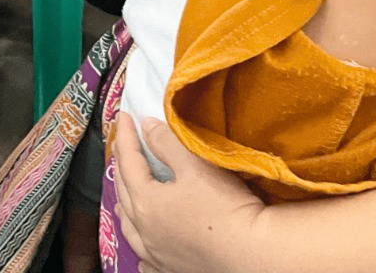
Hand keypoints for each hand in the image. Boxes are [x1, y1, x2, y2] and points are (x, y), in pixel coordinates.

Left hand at [114, 116, 268, 272]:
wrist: (253, 254)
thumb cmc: (225, 207)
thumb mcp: (193, 164)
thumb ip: (166, 142)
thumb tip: (147, 127)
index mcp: (145, 202)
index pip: (128, 161)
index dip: (125, 136)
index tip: (123, 117)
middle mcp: (145, 232)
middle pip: (125, 193)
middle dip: (122, 167)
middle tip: (123, 148)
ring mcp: (158, 255)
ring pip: (131, 230)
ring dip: (125, 209)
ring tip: (123, 198)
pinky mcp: (174, 270)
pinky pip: (147, 261)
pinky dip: (141, 249)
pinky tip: (143, 249)